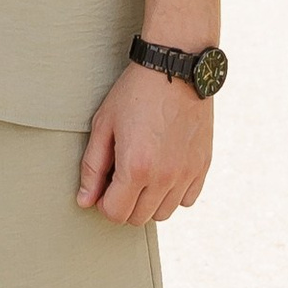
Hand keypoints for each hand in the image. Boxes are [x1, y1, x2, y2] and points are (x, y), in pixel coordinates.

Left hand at [75, 61, 214, 223]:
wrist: (176, 69)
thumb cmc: (134, 93)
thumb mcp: (104, 125)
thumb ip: (92, 167)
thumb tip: (85, 201)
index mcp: (136, 168)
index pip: (116, 214)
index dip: (103, 203)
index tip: (103, 186)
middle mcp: (165, 177)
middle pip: (139, 218)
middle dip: (124, 204)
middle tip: (119, 176)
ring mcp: (187, 173)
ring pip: (164, 213)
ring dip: (148, 201)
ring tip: (141, 173)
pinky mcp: (203, 165)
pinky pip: (187, 199)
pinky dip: (174, 193)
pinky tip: (163, 171)